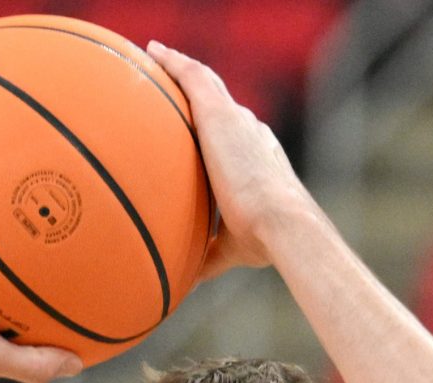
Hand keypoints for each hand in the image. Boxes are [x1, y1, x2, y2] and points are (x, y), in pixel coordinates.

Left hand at [145, 41, 315, 280]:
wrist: (280, 222)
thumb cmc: (265, 240)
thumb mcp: (232, 248)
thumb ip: (210, 257)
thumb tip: (185, 280)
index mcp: (258, 158)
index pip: (235, 138)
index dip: (219, 132)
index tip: (203, 133)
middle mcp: (251, 133)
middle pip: (222, 104)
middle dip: (200, 93)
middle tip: (175, 85)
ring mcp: (237, 120)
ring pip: (206, 83)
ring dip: (182, 69)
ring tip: (156, 56)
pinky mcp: (220, 115)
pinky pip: (193, 77)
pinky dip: (173, 63)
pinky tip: (152, 52)